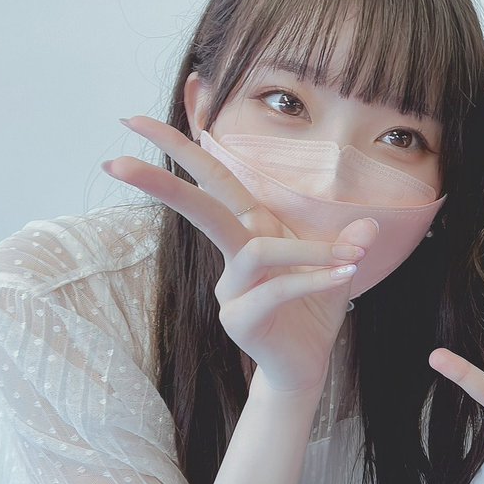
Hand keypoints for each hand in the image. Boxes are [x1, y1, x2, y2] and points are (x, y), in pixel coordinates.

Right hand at [102, 116, 376, 392]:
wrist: (306, 363)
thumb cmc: (312, 309)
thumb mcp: (337, 267)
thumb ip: (348, 242)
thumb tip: (369, 226)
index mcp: (250, 229)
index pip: (214, 180)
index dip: (179, 148)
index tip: (132, 120)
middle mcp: (234, 256)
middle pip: (200, 208)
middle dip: (163, 182)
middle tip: (114, 160)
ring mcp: (231, 289)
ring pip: (255, 251)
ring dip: (305, 250)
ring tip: (348, 258)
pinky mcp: (240, 320)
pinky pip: (276, 290)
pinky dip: (314, 278)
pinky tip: (344, 274)